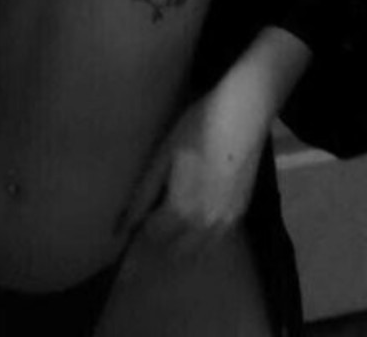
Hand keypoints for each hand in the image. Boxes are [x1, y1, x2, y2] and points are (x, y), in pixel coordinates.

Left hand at [117, 79, 270, 261]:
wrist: (244, 115)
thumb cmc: (197, 128)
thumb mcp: (163, 155)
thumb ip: (143, 194)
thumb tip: (122, 224)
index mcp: (181, 210)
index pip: (152, 238)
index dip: (138, 233)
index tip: (130, 227)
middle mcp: (204, 225)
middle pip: (174, 252)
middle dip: (158, 244)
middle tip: (148, 225)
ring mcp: (226, 222)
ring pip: (197, 252)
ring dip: (180, 246)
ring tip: (169, 225)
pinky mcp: (240, 213)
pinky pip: (216, 240)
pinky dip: (201, 240)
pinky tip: (195, 219)